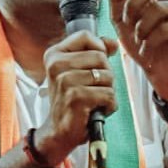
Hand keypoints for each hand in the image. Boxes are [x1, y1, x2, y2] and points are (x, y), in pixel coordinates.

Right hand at [34, 31, 119, 163]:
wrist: (58, 132)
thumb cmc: (70, 101)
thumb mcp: (78, 72)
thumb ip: (95, 53)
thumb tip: (113, 43)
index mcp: (54, 55)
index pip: (86, 36)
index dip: (99, 48)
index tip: (95, 65)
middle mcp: (56, 65)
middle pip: (100, 56)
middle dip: (106, 75)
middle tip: (94, 89)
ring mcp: (65, 81)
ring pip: (107, 76)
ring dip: (108, 92)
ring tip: (94, 101)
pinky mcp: (76, 98)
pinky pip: (108, 94)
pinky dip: (109, 105)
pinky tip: (97, 110)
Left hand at [110, 0, 167, 102]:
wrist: (159, 74)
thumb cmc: (143, 47)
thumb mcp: (122, 24)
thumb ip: (118, 1)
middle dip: (133, 6)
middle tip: (131, 26)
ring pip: (155, 7)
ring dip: (141, 27)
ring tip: (141, 40)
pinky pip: (165, 25)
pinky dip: (151, 39)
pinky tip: (150, 48)